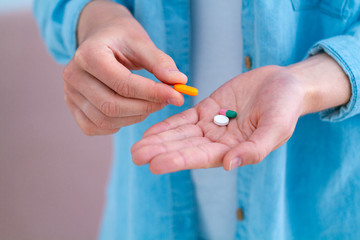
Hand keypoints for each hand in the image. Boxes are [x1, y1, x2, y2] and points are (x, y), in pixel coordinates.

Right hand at [63, 0, 186, 134]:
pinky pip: (95, 127)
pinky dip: (117, 124)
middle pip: (112, 106)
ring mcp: (70, 94)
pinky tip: (131, 111)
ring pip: (104, 120)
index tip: (177, 96)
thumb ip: (160, 62)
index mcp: (88, 54)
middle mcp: (73, 76)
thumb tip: (180, 82)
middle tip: (167, 101)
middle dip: (145, 107)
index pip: (123, 84)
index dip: (153, 93)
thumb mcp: (142, 42)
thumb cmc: (122, 39)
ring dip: (134, 117)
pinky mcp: (74, 108)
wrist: (101, 38)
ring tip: (150, 103)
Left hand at [131, 54, 350, 173]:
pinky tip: (150, 130)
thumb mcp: (277, 128)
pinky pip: (184, 118)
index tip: (155, 164)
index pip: (201, 157)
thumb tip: (230, 164)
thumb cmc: (285, 107)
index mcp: (234, 150)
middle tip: (136, 156)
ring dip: (159, 140)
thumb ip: (255, 148)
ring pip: (180, 134)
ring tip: (136, 146)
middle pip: (184, 147)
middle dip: (161, 151)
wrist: (283, 84)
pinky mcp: (207, 109)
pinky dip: (168, 124)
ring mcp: (211, 125)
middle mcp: (218, 141)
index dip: (178, 160)